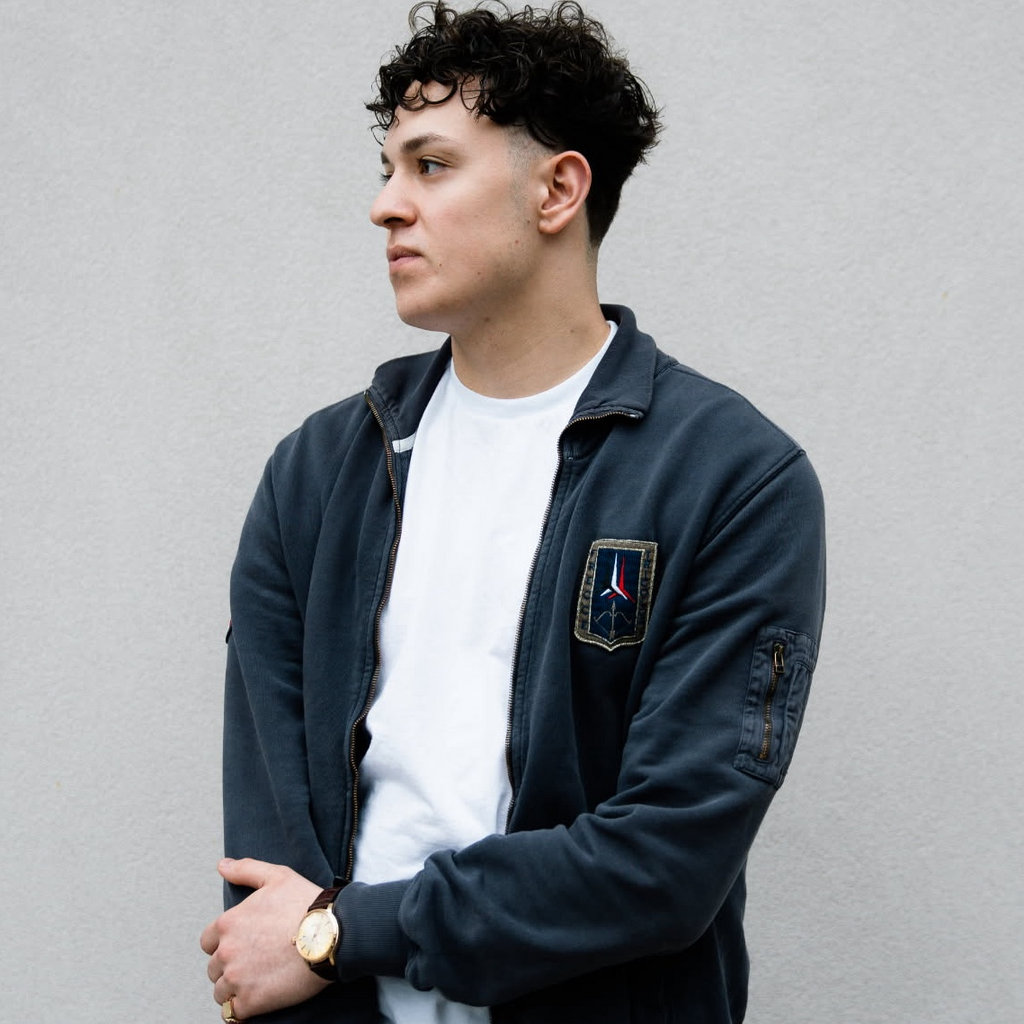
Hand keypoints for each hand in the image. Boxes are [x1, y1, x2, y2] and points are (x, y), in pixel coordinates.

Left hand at [200, 858, 331, 1018]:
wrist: (331, 935)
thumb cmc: (306, 904)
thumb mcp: (277, 877)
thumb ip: (246, 870)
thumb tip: (222, 866)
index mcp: (228, 923)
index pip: (208, 941)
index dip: (225, 943)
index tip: (245, 944)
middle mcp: (226, 951)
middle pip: (214, 968)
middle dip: (230, 966)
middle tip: (256, 963)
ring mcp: (237, 978)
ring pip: (221, 992)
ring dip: (235, 989)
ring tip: (260, 981)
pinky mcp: (250, 1002)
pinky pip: (233, 1014)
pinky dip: (242, 1010)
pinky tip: (258, 1000)